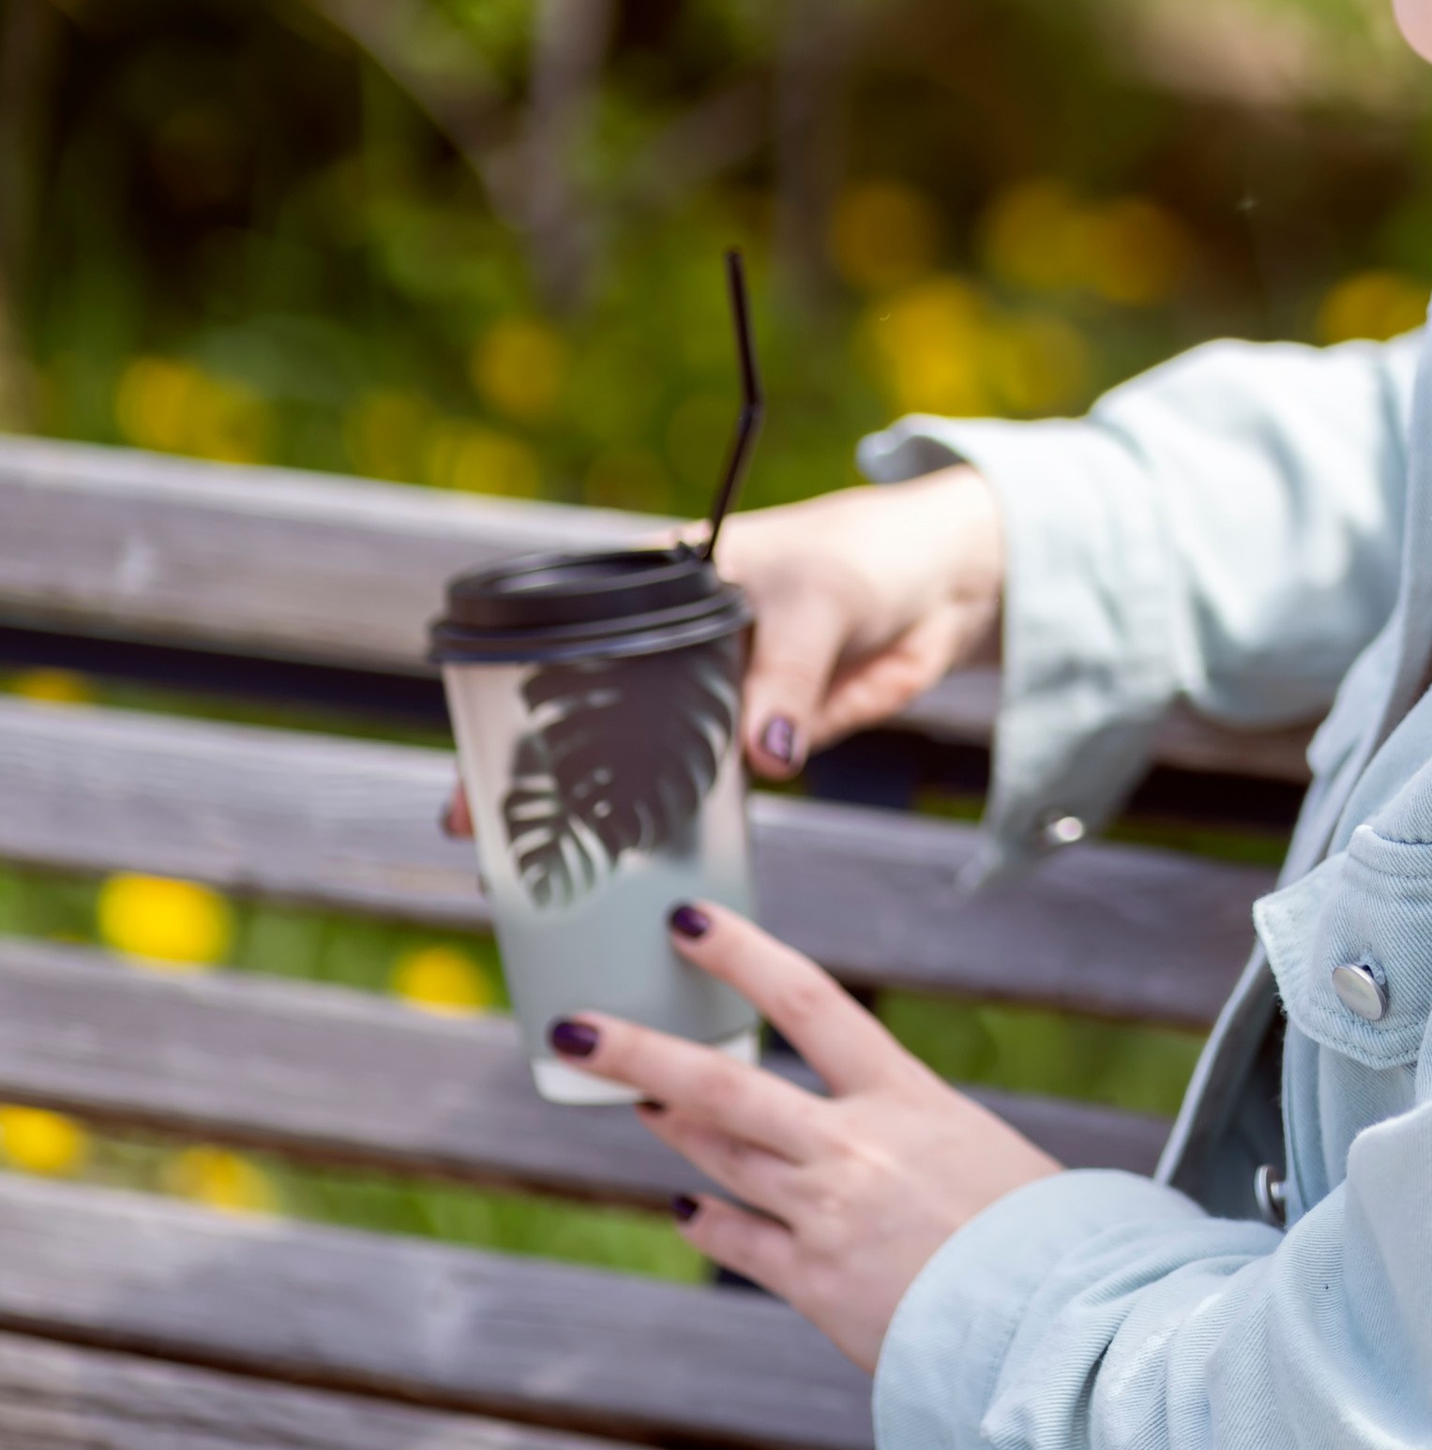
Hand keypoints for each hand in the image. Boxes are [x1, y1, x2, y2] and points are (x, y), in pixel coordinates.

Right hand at [438, 464, 1003, 838]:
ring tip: (547, 887)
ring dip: (600, 824)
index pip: (561, 661)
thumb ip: (789, 679)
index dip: (509, 722)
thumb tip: (769, 757)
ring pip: (638, 771)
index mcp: (654, 596)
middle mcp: (665, 653)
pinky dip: (679, 835)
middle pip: (584, 728)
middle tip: (486, 855)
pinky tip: (644, 883)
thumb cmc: (863, 561)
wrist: (943, 582)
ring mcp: (708, 703)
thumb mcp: (818, 606)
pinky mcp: (756, 743)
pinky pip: (707, 796)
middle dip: (534, 791)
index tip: (471, 785)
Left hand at [554, 899, 1058, 1368]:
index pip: (809, 1002)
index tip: (690, 923)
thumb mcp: (984, 1151)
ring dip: (676, 1129)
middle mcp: (855, 1147)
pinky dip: (708, 1222)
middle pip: (724, 1086)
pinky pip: (738, 1243)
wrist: (1059, 1327)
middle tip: (580, 1028)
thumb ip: (916, 1134)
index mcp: (908, 1097)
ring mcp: (827, 1215)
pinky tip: (685, 1210)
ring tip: (639, 1101)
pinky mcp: (815, 1285)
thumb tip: (878, 1138)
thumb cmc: (1043, 1236)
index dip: (741, 956)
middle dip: (642, 1052)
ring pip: (723, 1159)